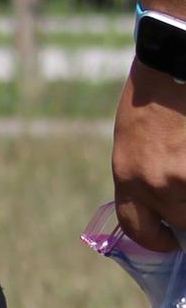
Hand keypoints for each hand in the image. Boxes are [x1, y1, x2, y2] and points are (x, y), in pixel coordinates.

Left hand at [114, 63, 185, 249]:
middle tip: (184, 193)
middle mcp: (156, 183)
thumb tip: (167, 207)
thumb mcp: (133, 142)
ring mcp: (185, 177)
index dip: (157, 241)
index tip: (172, 240)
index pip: (138, 229)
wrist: (172, 66)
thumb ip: (145, 176)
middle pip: (181, 222)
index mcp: (128, 177)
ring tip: (184, 165)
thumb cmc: (150, 98)